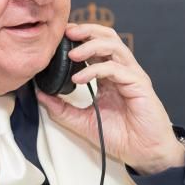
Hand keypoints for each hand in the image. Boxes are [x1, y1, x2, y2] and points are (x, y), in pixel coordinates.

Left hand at [36, 24, 184, 174]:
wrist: (144, 153)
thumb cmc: (121, 136)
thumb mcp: (82, 121)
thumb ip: (62, 108)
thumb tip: (40, 94)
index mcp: (110, 76)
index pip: (97, 46)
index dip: (80, 38)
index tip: (60, 37)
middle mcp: (122, 71)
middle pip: (108, 37)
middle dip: (87, 30)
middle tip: (66, 33)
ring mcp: (132, 75)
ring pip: (114, 46)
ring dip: (91, 45)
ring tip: (72, 54)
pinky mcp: (139, 85)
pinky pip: (116, 69)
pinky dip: (95, 70)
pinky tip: (79, 77)